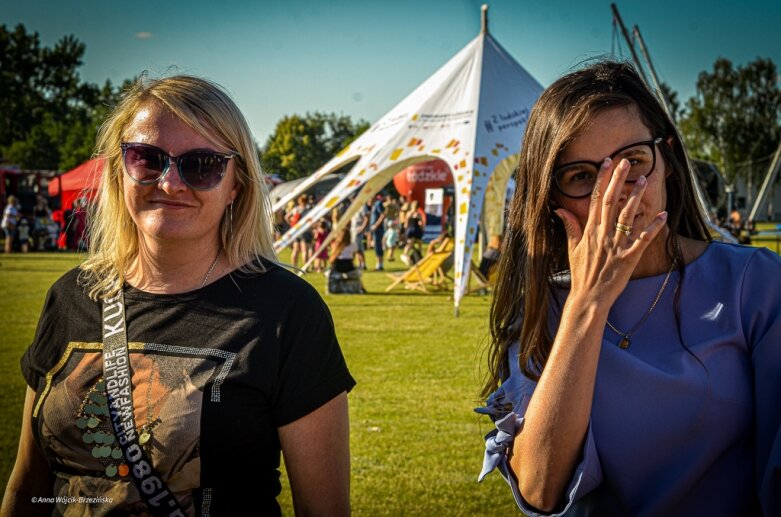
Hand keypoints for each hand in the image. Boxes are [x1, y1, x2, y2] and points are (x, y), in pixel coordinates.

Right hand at [554, 157, 667, 307]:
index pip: (594, 199)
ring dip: (635, 197)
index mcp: (589, 231)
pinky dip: (654, 227)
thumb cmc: (580, 273)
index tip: (607, 163)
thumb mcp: (572, 248)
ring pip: (627, 216)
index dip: (601, 180)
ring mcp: (616, 246)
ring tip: (643, 180)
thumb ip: (570, 226)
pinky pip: (643, 240)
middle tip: (626, 162)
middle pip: (610, 202)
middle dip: (618, 180)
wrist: (589, 297)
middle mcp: (602, 235)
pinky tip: (662, 213)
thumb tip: (559, 208)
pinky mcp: (629, 258)